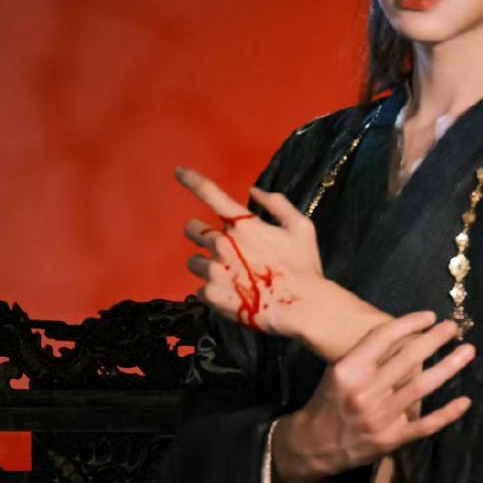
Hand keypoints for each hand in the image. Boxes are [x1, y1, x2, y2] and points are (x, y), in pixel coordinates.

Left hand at [178, 165, 324, 338]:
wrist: (302, 309)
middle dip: (201, 235)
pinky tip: (232, 296)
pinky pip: (200, 289)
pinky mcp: (211, 295)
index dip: (192, 180)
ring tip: (229, 278)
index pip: (211, 194)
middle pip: (192, 230)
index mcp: (243, 225)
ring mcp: (214, 270)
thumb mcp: (301, 228)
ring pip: (194, 262)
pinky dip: (213, 291)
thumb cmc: (303, 269)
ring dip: (207, 266)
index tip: (179, 172)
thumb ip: (277, 204)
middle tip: (220, 249)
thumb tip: (254, 190)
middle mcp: (223, 244)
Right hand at [277, 312, 474, 482]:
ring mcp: (380, 417)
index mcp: (349, 369)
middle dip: (435, 339)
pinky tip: (465, 401)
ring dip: (449, 367)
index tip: (430, 316)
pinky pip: (425, 425)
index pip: (384, 337)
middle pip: (408, 358)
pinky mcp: (391, 439)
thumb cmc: (329, 402)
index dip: (410, 323)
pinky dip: (447, 414)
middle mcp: (365, 391)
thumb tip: (404, 336)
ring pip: (422, 387)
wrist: (314, 444)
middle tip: (454, 327)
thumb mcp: (338, 371)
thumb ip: (366, 356)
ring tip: (467, 352)